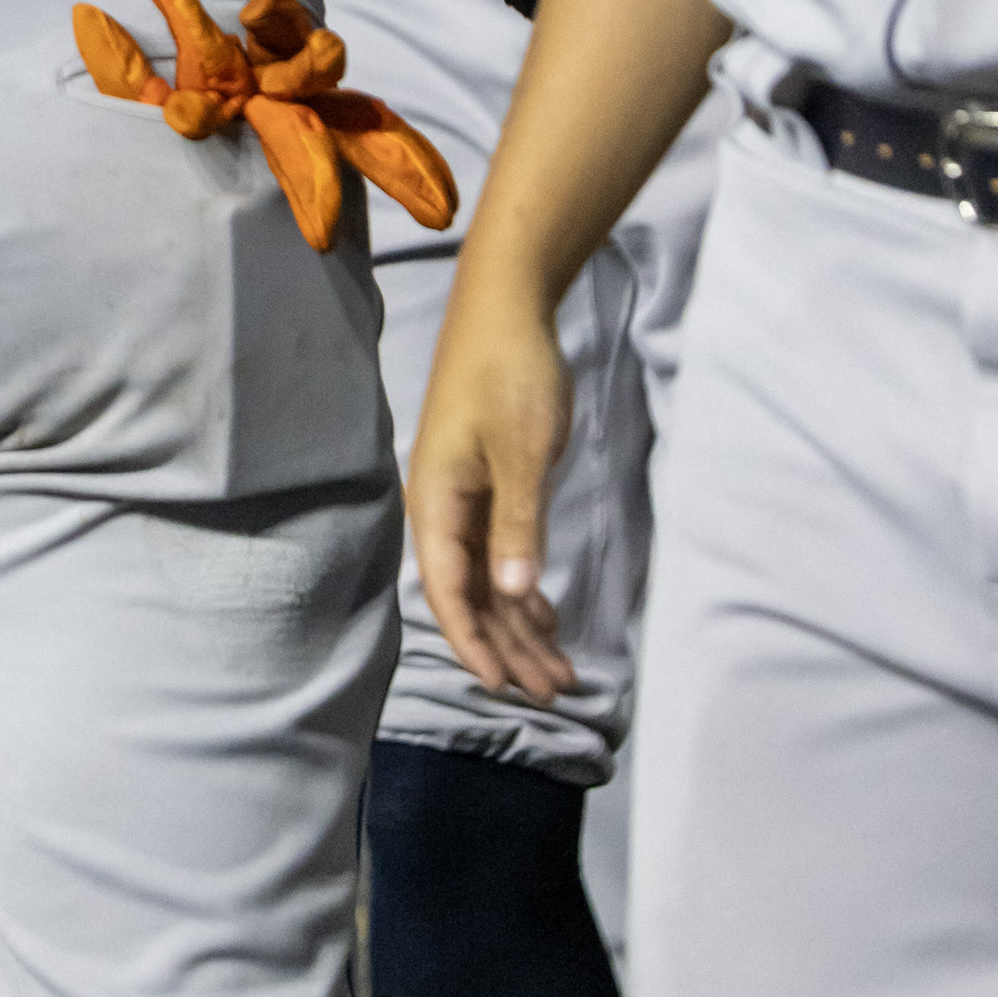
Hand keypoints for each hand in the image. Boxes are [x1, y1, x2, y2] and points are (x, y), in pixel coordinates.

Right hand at [405, 283, 576, 703]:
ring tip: (560, 668)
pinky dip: (524, 586)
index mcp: (437, 500)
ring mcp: (464, 496)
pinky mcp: (487, 483)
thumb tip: (514, 595)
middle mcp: (443, 506)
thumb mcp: (521, 449)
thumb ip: (518, 524)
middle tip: (554, 690)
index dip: (474, 642)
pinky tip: (547, 611)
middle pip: (471, 594)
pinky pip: (499, 552)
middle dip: (509, 645)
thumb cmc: (510, 371)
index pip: (448, 589)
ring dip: (521, 623)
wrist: (507, 306)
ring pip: (489, 577)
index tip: (505, 686)